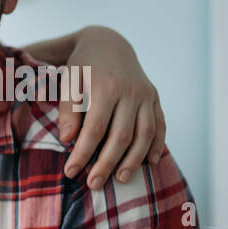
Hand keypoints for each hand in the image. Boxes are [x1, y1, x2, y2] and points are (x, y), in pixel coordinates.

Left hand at [60, 26, 166, 187]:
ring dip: (134, 160)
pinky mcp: (155, 97)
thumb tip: (68, 139)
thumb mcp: (69, 82)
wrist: (108, 44)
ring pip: (144, 134)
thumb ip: (69, 110)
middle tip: (93, 184)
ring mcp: (147, 95)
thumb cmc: (82, 68)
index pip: (94, 129)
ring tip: (120, 179)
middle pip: (121, 136)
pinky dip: (157, 144)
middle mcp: (131, 93)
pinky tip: (151, 162)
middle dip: (107, 163)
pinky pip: (160, 124)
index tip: (71, 172)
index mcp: (106, 88)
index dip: (83, 153)